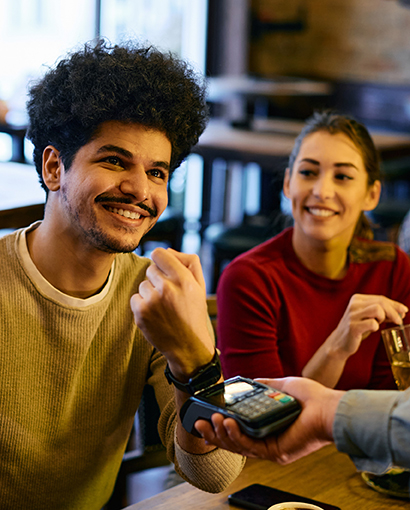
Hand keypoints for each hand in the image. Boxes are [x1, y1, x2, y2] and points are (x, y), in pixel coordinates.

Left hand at [130, 248, 213, 379]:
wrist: (188, 346)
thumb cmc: (193, 312)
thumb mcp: (200, 286)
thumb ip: (189, 262)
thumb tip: (168, 250)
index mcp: (184, 278)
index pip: (159, 253)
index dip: (160, 260)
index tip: (164, 270)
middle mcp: (168, 287)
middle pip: (150, 269)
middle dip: (157, 279)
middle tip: (169, 295)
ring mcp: (152, 300)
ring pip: (143, 284)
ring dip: (150, 293)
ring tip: (164, 307)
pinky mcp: (141, 313)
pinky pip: (135, 298)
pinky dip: (142, 305)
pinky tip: (155, 315)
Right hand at [195, 377, 343, 464]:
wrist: (328, 408)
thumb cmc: (311, 398)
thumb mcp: (281, 386)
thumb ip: (263, 385)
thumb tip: (248, 380)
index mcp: (266, 427)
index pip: (238, 431)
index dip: (219, 429)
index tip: (204, 421)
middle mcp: (266, 440)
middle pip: (232, 442)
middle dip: (213, 434)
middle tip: (199, 423)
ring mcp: (270, 448)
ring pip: (238, 447)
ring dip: (222, 434)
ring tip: (214, 420)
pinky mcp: (276, 452)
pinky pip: (250, 448)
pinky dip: (237, 436)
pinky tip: (229, 423)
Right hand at [328, 294, 407, 357]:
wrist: (340, 343)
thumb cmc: (357, 329)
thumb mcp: (369, 317)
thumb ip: (383, 313)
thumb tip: (401, 311)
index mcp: (357, 299)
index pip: (380, 298)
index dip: (394, 304)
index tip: (404, 310)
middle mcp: (353, 304)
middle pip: (381, 302)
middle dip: (393, 311)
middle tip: (399, 321)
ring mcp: (352, 315)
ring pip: (377, 309)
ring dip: (383, 317)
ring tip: (379, 324)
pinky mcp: (353, 327)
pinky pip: (372, 323)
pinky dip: (376, 327)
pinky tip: (372, 329)